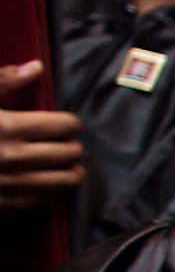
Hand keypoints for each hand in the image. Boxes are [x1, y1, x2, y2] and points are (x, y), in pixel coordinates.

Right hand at [0, 60, 83, 209]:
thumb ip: (5, 80)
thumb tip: (36, 68)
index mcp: (9, 127)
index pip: (65, 126)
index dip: (69, 123)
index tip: (65, 124)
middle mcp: (14, 158)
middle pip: (70, 154)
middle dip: (72, 146)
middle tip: (65, 143)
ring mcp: (8, 184)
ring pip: (64, 182)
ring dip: (69, 172)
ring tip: (66, 165)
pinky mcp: (1, 204)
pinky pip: (41, 201)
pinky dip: (49, 192)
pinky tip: (43, 182)